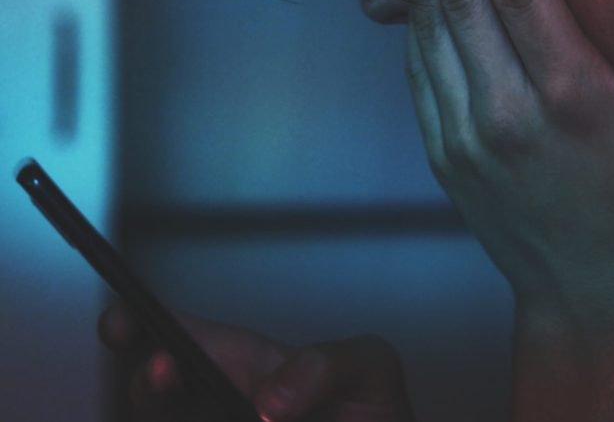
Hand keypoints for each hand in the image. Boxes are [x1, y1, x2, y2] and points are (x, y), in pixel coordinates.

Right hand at [98, 305, 414, 421]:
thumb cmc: (373, 414)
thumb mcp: (369, 367)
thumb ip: (325, 365)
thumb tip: (268, 403)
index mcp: (249, 366)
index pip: (186, 339)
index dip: (143, 325)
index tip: (120, 321)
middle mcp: (222, 404)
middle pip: (158, 392)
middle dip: (149, 380)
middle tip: (163, 369)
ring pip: (173, 418)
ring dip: (170, 407)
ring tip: (223, 402)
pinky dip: (200, 417)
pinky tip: (236, 412)